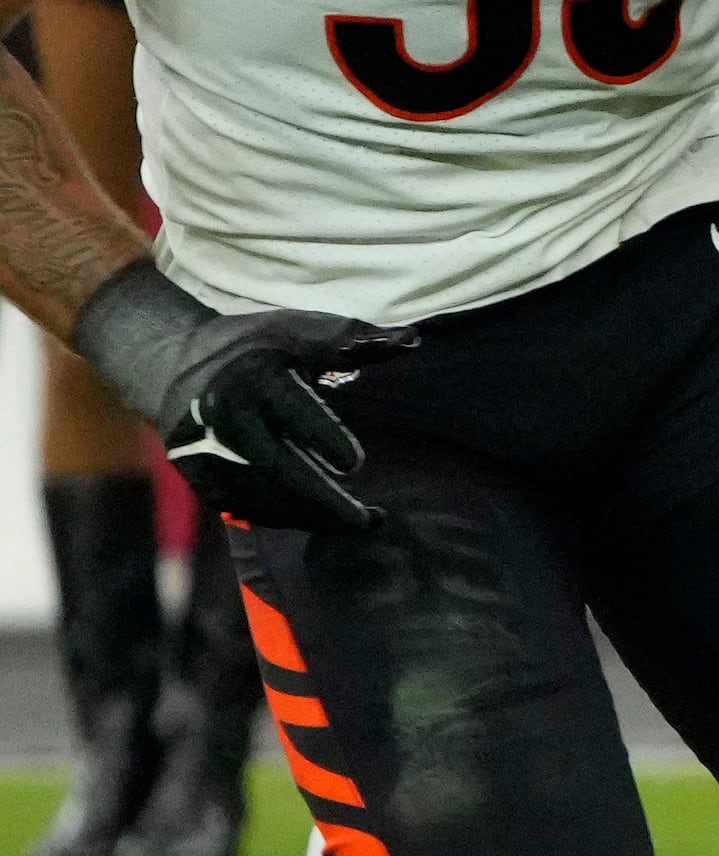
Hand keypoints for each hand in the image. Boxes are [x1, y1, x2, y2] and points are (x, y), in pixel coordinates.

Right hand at [71, 265, 410, 535]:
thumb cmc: (252, 346)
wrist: (170, 365)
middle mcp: (228, 419)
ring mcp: (208, 453)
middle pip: (279, 469)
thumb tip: (411, 341)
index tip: (355, 464)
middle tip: (368, 520)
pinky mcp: (199, 476)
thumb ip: (354, 341)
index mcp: (256, 378)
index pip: (294, 412)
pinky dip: (282, 517)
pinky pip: (243, 506)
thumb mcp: (298, 331)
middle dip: (324, 500)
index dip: (324, 439)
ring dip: (310, 517)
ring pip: (263, 497)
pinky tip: (317, 521)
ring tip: (358, 524)